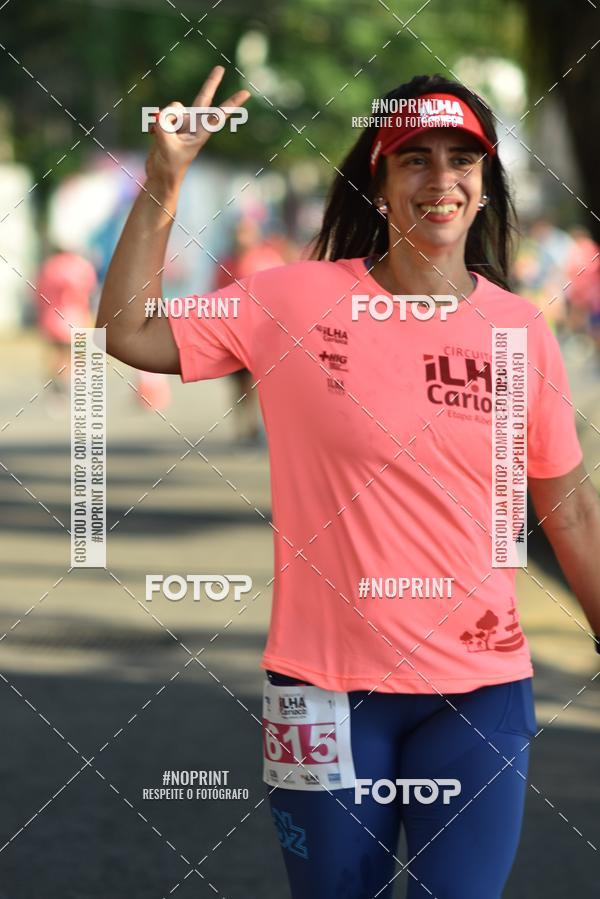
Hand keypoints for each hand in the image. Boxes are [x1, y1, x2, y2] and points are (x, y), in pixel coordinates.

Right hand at [145, 66, 250, 185]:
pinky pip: (162, 113)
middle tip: (221, 68)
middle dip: (211, 83)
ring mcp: (182, 122)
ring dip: (165, 118)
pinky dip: (155, 122)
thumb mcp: (166, 145)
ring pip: (173, 107)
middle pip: (203, 99)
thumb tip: (162, 112)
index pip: (218, 115)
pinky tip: (153, 133)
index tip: (246, 93)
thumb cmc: (169, 166)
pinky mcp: (169, 123)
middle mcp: (194, 124)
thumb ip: (164, 126)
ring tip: (161, 136)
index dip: (232, 103)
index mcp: (201, 132)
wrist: (160, 174)